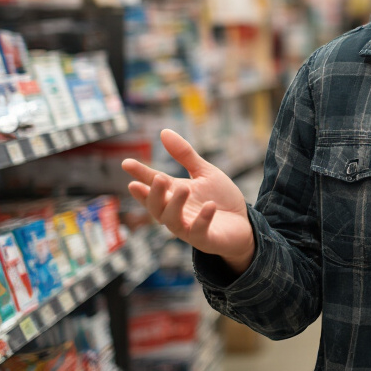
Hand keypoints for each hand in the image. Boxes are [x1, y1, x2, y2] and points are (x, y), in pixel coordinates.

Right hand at [122, 129, 255, 273]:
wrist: (244, 222)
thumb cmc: (221, 198)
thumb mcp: (204, 172)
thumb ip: (184, 155)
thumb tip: (164, 131)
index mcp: (173, 194)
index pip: (152, 184)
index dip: (140, 174)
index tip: (126, 163)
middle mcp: (176, 212)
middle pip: (156, 206)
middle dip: (154, 193)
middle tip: (159, 178)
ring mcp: (188, 227)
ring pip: (171, 220)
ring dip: (174, 205)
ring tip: (183, 188)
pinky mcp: (205, 239)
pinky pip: (198, 231)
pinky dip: (202, 219)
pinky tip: (210, 206)